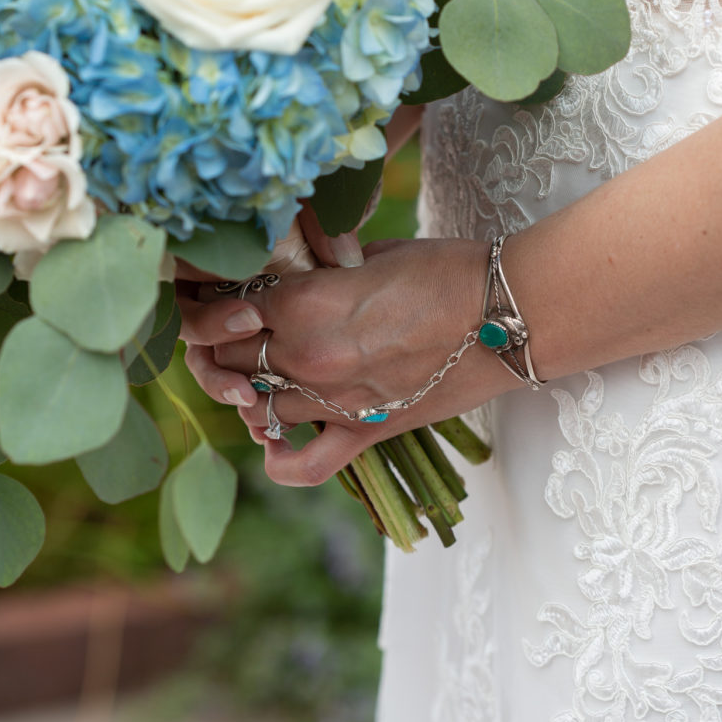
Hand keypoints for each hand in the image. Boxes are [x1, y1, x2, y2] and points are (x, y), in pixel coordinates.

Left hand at [182, 238, 518, 484]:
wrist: (508, 314)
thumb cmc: (446, 270)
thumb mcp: (370, 254)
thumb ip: (319, 272)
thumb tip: (292, 279)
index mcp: (304, 302)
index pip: (223, 310)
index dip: (212, 302)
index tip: (221, 295)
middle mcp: (308, 357)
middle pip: (228, 360)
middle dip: (221, 344)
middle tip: (232, 330)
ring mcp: (335, 402)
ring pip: (252, 409)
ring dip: (246, 390)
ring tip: (258, 371)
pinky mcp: (367, 432)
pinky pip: (304, 467)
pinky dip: (278, 460)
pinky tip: (274, 439)